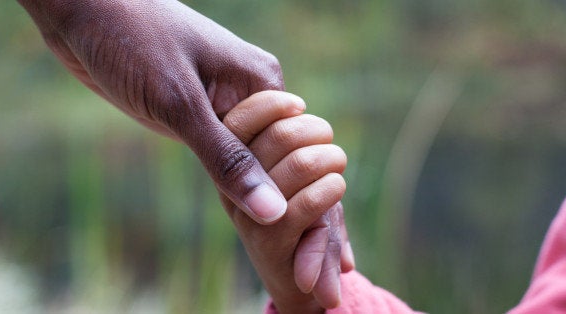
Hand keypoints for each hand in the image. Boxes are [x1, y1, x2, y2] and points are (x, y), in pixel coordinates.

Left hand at [18, 0, 286, 223]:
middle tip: (238, 214)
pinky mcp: (196, 114)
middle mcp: (249, 92)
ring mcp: (222, 104)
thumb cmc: (133, 40)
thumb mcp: (180, 104)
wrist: (80, 11)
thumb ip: (226, 159)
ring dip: (233, 181)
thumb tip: (273, 210)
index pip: (290, 148)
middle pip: (270, 155)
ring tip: (230, 207)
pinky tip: (214, 190)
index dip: (276, 183)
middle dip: (254, 184)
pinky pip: (217, 152)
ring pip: (241, 158)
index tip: (260, 212)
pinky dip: (215, 173)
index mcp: (263, 80)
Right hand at [221, 91, 354, 312]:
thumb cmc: (301, 215)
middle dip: (315, 129)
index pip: (240, 120)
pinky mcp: (271, 240)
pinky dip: (333, 187)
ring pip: (301, 164)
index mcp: (229, 167)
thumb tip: (294, 104)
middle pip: (280, 136)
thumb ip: (290, 142)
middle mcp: (231, 190)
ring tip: (336, 162)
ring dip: (332, 158)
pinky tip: (335, 186)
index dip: (273, 104)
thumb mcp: (295, 178)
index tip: (299, 106)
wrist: (299, 278)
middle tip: (327, 139)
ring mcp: (250, 215)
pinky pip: (312, 200)